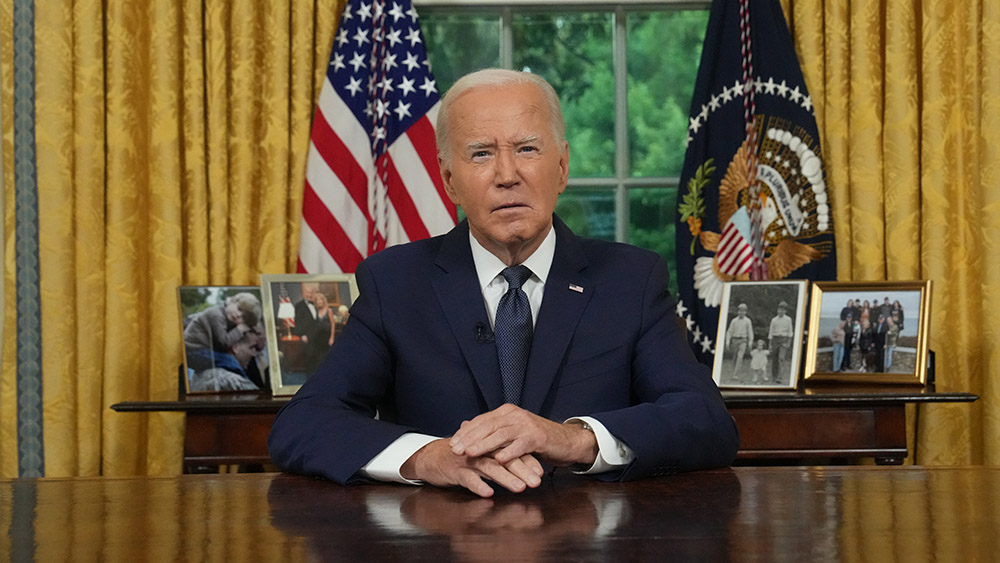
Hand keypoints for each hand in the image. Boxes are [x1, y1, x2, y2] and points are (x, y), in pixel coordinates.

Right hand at [400, 439, 542, 497]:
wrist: (431, 458)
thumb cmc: (461, 458)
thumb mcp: (482, 456)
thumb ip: (501, 459)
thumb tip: (525, 466)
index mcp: (488, 445)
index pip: (511, 450)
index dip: (527, 460)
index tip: (541, 473)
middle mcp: (480, 450)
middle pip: (504, 458)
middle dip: (522, 470)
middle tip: (536, 482)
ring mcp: (467, 460)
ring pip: (489, 467)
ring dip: (506, 477)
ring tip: (520, 488)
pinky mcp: (454, 471)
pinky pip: (468, 478)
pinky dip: (478, 485)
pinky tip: (489, 493)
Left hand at [449, 404, 598, 467]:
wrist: (566, 441)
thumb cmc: (535, 440)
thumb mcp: (511, 434)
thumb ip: (490, 431)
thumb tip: (464, 426)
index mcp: (507, 412)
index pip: (481, 420)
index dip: (466, 432)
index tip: (452, 443)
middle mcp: (515, 415)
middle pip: (488, 425)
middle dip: (470, 438)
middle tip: (455, 449)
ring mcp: (527, 425)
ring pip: (501, 434)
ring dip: (484, 445)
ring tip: (470, 453)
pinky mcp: (538, 437)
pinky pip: (521, 445)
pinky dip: (509, 452)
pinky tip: (499, 460)